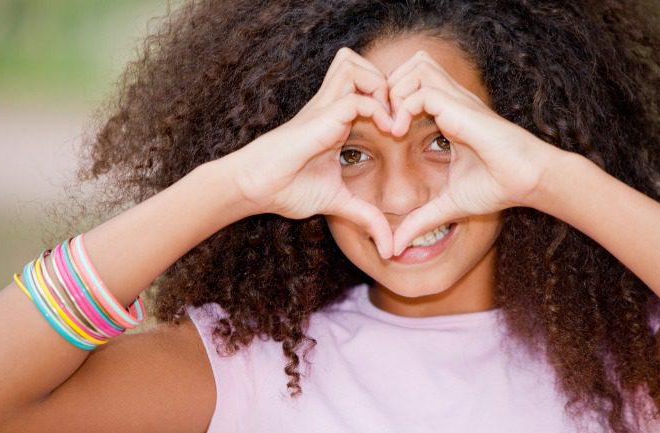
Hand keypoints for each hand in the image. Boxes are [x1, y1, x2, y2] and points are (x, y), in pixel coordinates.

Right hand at [221, 48, 394, 256]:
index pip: (365, 86)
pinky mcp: (321, 118)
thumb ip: (365, 217)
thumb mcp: (337, 203)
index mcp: (336, 120)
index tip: (406, 126)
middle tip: (401, 113)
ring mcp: (325, 109)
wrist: (254, 188)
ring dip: (381, 86)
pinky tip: (388, 131)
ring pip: (356, 66)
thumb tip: (389, 248)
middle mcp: (331, 107)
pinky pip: (356, 98)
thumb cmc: (286, 189)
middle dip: (387, 80)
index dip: (390, 96)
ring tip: (392, 117)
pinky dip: (378, 108)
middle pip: (359, 63)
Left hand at [387, 51, 564, 254]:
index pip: (412, 83)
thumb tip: (395, 247)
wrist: (529, 181)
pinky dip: (404, 106)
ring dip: (394, 92)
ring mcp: (457, 100)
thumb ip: (420, 220)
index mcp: (448, 114)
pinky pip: (423, 91)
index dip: (391, 99)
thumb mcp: (448, 205)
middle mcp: (451, 100)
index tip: (381, 131)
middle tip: (379, 121)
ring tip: (389, 124)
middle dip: (387, 87)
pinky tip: (399, 132)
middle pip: (410, 65)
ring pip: (414, 67)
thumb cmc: (497, 187)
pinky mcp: (461, 108)